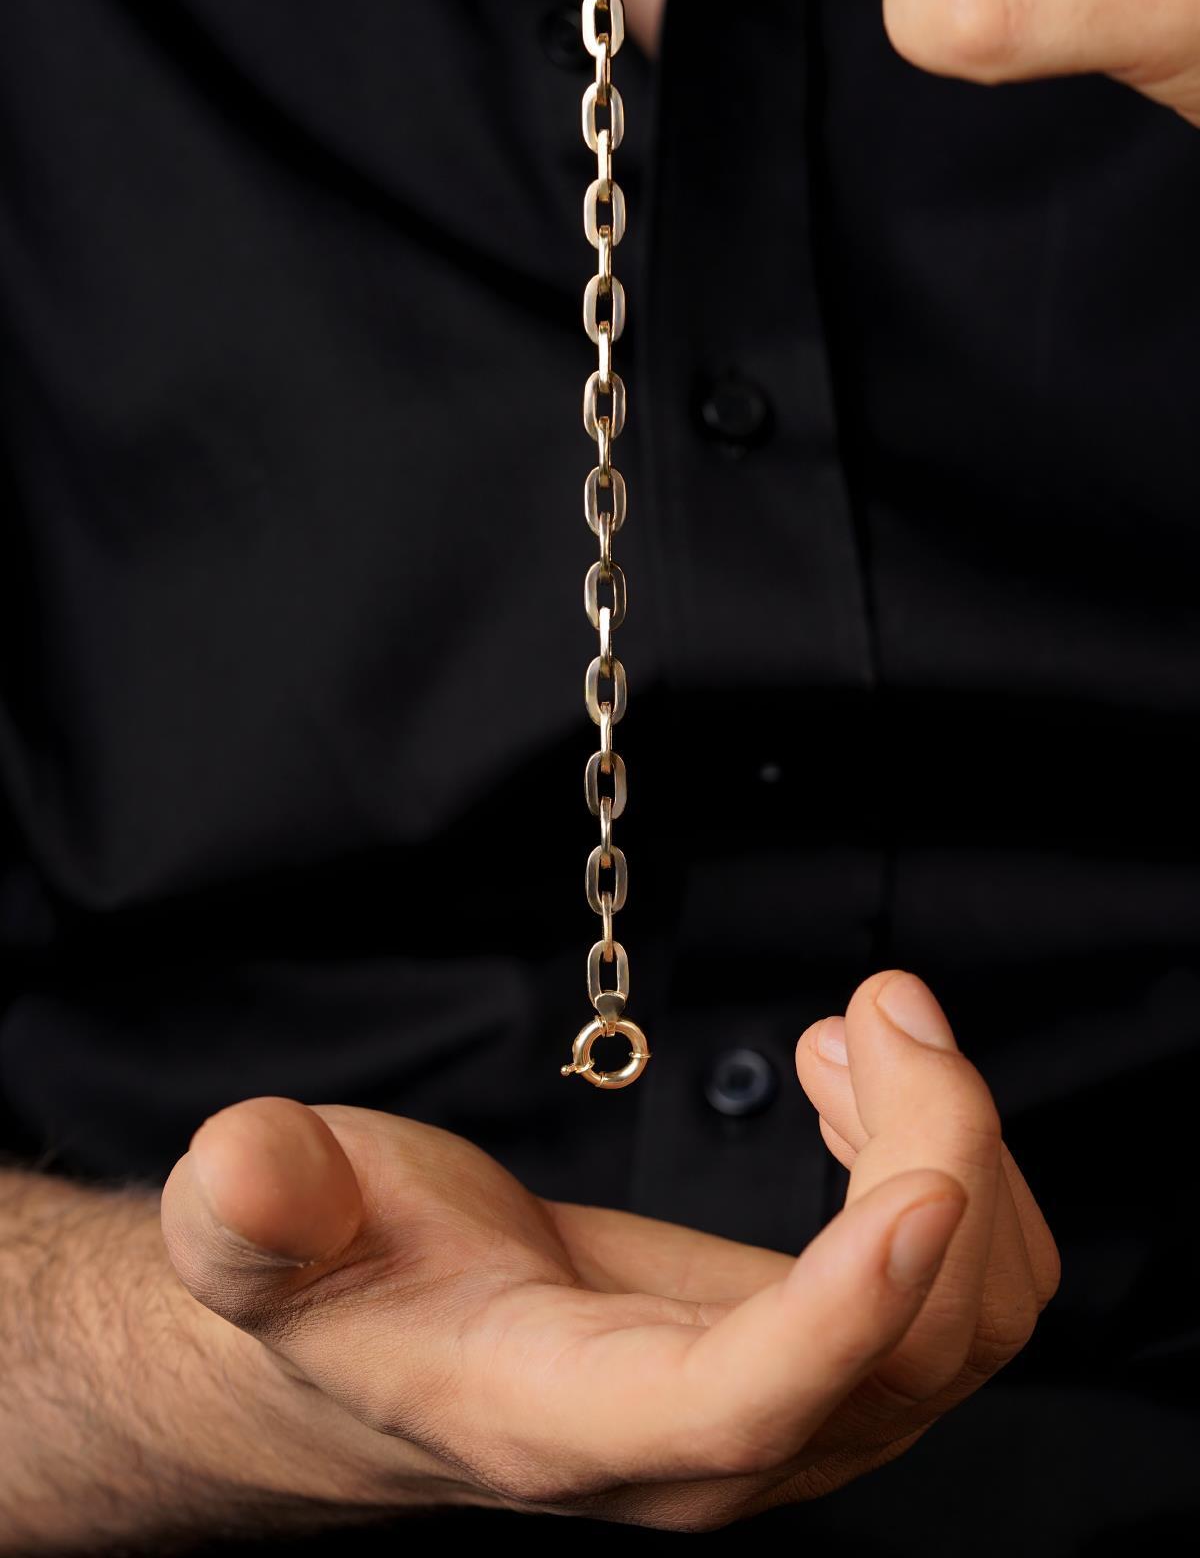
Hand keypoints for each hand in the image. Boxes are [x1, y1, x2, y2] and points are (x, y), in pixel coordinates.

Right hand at [160, 968, 1056, 1528]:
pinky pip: (953, 1290)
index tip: (922, 1183)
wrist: (378, 1337)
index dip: (849, 1311)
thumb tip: (244, 1162)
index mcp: (569, 1420)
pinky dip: (947, 1170)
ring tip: (865, 1025)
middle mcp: (704, 1449)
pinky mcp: (820, 1361)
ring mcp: (782, 1416)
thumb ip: (262, 1207)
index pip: (743, 1403)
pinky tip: (858, 1078)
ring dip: (958, 1153)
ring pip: (967, 1322)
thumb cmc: (338, 1280)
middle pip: (913, 1353)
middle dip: (943, 1159)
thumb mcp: (270, 1231)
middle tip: (882, 1004)